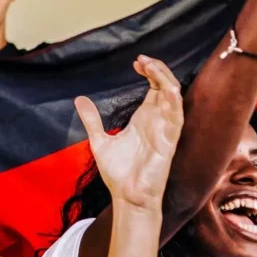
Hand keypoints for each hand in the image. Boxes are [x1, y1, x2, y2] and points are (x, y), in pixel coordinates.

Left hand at [76, 56, 183, 211]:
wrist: (127, 197)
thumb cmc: (120, 172)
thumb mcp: (99, 140)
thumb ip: (92, 120)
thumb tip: (79, 99)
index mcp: (144, 119)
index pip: (155, 88)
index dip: (150, 72)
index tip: (136, 62)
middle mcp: (157, 121)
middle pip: (166, 87)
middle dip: (158, 70)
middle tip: (142, 60)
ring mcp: (164, 131)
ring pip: (174, 99)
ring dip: (166, 81)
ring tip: (152, 66)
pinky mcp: (168, 143)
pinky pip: (176, 120)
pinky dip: (174, 103)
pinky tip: (168, 90)